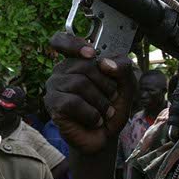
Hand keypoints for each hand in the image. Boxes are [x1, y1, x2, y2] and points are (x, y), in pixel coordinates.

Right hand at [44, 32, 135, 153]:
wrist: (106, 137)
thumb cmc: (112, 108)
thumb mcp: (126, 85)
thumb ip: (123, 67)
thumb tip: (103, 62)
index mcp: (76, 61)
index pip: (60, 41)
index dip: (72, 44)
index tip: (91, 54)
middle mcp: (62, 71)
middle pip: (84, 65)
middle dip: (105, 84)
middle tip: (111, 98)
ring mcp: (54, 87)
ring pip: (79, 83)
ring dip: (100, 102)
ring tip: (105, 113)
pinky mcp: (52, 104)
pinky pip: (73, 102)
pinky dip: (91, 113)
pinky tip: (95, 120)